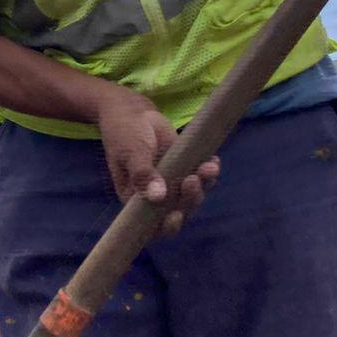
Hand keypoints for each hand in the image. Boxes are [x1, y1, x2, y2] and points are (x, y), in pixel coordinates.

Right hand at [96, 88, 219, 235]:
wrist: (132, 111)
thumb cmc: (123, 133)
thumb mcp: (130, 152)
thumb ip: (142, 174)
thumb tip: (158, 196)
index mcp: (136, 198)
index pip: (151, 223)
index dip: (165, 225)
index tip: (175, 216)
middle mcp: (155, 195)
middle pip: (178, 210)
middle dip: (189, 200)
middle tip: (192, 180)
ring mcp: (171, 182)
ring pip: (192, 195)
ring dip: (203, 185)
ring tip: (209, 167)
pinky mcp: (184, 168)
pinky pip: (200, 177)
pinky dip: (208, 172)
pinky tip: (213, 162)